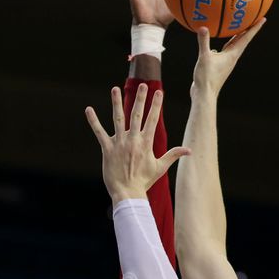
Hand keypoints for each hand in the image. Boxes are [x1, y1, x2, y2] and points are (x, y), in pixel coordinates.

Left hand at [85, 84, 189, 202]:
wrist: (128, 193)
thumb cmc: (144, 181)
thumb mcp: (160, 167)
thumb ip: (173, 155)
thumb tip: (189, 150)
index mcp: (146, 143)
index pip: (153, 120)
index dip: (156, 105)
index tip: (159, 92)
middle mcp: (133, 140)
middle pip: (137, 115)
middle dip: (140, 99)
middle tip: (143, 85)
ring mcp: (119, 143)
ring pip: (118, 119)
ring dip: (116, 103)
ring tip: (115, 88)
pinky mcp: (107, 149)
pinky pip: (99, 132)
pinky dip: (93, 121)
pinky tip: (88, 109)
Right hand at [192, 19, 265, 96]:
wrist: (204, 94)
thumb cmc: (206, 77)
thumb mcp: (204, 58)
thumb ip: (204, 42)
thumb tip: (203, 27)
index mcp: (232, 55)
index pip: (246, 38)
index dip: (254, 28)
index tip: (263, 19)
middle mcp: (232, 58)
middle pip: (242, 40)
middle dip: (248, 29)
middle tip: (254, 19)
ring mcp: (226, 62)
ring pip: (233, 46)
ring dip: (237, 36)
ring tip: (239, 27)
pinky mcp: (219, 66)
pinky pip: (223, 51)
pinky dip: (223, 45)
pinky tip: (216, 44)